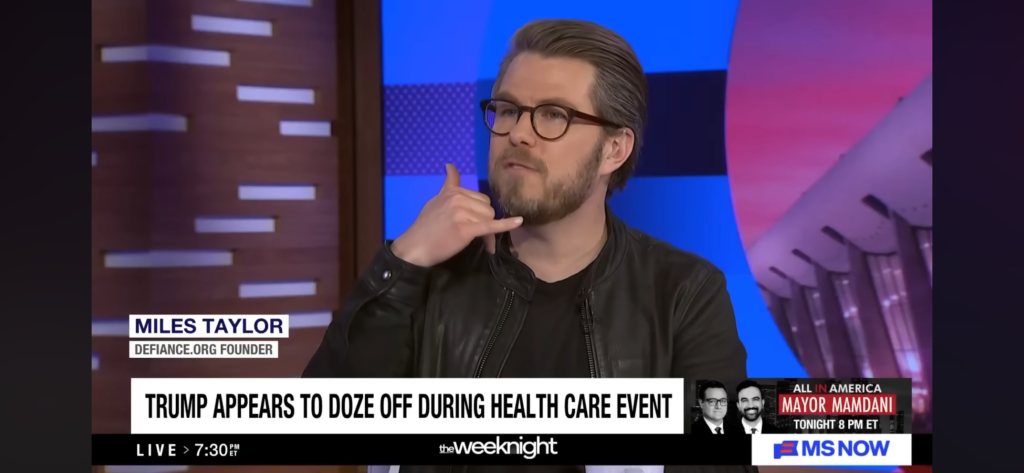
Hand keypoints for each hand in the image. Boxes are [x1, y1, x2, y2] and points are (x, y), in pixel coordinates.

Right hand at [390, 164, 522, 266]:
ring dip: (486, 232)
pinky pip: (490, 225)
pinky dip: (505, 225)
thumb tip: (450, 165)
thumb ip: (448, 185)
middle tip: (472, 235)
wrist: (415, 247)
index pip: (479, 198)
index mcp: (453, 191)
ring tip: (472, 241)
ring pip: (489, 218)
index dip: (479, 212)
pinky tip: (518, 221)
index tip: (473, 222)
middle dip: (483, 221)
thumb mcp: (436, 200)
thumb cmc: (425, 227)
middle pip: (487, 208)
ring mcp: (462, 213)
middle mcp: (458, 198)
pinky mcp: (466, 228)